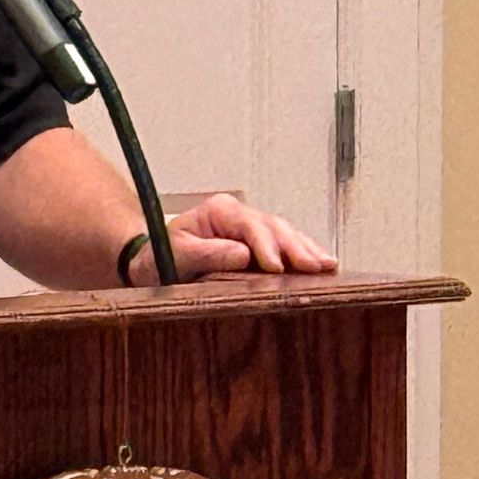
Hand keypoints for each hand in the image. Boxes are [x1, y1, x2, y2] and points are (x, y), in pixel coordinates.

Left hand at [128, 194, 336, 283]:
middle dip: (296, 248)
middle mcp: (239, 216)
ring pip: (286, 235)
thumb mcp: (175, 255)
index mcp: (219, 211)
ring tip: (328, 266)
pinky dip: (303, 256)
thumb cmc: (159, 259)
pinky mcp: (257, 246)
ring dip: (307, 250)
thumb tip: (242, 254)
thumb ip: (206, 253)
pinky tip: (322, 267)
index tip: (277, 265)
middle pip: (275, 227)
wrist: (151, 265)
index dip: (266, 245)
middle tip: (315, 267)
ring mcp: (250, 230)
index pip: (250, 225)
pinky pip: (285, 248)